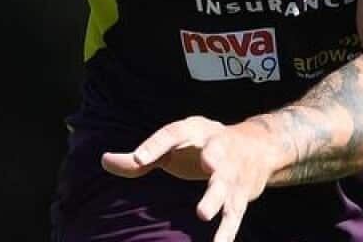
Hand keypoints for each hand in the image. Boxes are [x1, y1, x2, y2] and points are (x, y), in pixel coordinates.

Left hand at [101, 116, 280, 241]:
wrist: (258, 145)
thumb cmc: (203, 145)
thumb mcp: (175, 143)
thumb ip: (142, 157)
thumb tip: (104, 161)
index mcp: (196, 131)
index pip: (174, 134)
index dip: (156, 145)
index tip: (138, 159)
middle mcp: (218, 149)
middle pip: (215, 154)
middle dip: (213, 159)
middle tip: (207, 166)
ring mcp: (232, 174)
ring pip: (226, 186)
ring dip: (216, 198)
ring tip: (202, 213)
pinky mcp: (242, 196)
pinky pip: (235, 215)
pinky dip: (227, 231)